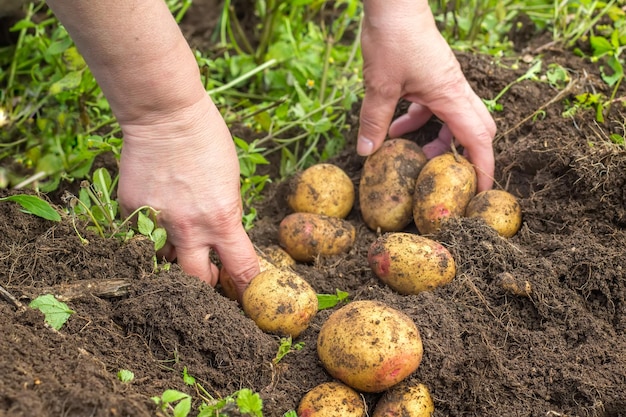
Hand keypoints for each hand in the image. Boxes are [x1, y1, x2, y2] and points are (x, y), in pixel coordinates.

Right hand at [118, 96, 259, 295]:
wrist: (165, 115)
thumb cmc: (206, 141)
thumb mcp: (231, 181)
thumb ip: (226, 215)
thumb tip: (221, 239)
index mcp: (221, 219)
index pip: (241, 268)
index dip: (246, 284)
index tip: (248, 291)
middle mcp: (188, 228)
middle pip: (197, 280)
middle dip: (207, 282)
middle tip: (210, 273)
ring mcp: (156, 222)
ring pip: (165, 259)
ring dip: (176, 253)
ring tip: (180, 231)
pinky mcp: (131, 211)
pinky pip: (142, 234)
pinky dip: (152, 230)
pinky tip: (158, 207)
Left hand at [358, 1, 495, 190]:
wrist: (394, 3)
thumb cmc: (393, 38)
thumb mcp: (380, 87)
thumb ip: (374, 122)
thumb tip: (366, 153)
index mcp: (451, 95)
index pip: (478, 139)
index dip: (483, 167)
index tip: (482, 191)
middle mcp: (454, 89)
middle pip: (474, 129)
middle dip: (465, 156)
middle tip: (451, 178)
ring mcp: (444, 81)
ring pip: (452, 118)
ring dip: (437, 139)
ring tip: (413, 156)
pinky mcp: (431, 75)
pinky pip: (432, 106)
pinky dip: (418, 121)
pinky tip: (394, 129)